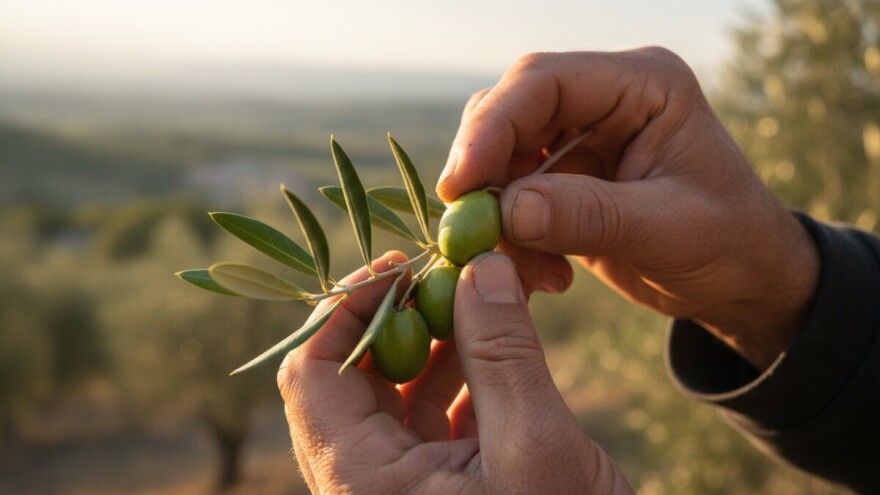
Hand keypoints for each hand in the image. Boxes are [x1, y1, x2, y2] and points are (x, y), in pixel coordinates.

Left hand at [277, 251, 632, 493]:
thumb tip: (478, 268)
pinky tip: (498, 335)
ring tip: (482, 290)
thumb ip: (503, 354)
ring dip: (435, 336)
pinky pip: (433, 411)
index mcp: (362, 483)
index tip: (400, 264)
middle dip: (401, 314)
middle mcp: (368, 483)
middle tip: (450, 268)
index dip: (345, 310)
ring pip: (396, 390)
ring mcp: (404, 484)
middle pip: (353, 376)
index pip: (313, 375)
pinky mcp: (442, 483)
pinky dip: (461, 368)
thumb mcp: (536, 448)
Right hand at [437, 48, 819, 369]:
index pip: (546, 82)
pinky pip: (511, 199)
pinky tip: (545, 277)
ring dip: (496, 215)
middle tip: (465, 229)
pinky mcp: (565, 181)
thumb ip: (589, 216)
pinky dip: (511, 240)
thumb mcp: (668, 230)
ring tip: (526, 269)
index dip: (493, 126)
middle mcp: (604, 101)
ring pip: (501, 159)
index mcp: (643, 85)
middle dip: (483, 172)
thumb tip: (507, 211)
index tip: (460, 183)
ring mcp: (580, 140)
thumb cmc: (729, 245)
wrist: (744, 282)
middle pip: (511, 113)